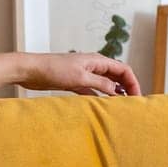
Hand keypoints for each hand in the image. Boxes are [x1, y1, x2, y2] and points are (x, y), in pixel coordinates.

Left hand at [19, 51, 141, 96]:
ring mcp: (83, 73)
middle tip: (131, 103)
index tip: (137, 96)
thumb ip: (100, 84)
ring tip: (120, 106)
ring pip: (105, 83)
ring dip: (113, 93)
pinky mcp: (74, 82)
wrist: (30, 70)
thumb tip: (117, 91)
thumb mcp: (80, 78)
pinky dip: (98, 96)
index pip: (123, 69)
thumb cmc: (53, 70)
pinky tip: (102, 105)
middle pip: (116, 76)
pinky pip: (91, 89)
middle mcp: (92, 65)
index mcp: (97, 60)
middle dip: (126, 87)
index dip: (132, 82)